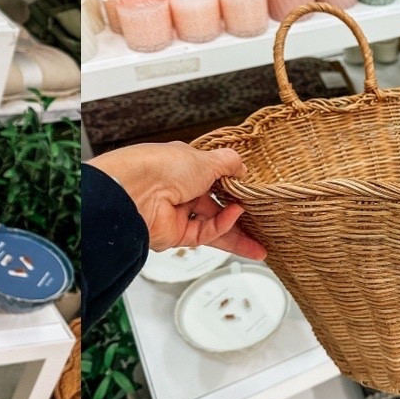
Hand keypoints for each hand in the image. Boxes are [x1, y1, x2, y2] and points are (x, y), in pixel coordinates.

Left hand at [88, 142, 266, 259]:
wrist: (138, 191)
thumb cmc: (164, 166)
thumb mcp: (207, 158)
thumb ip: (229, 163)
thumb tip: (242, 168)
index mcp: (185, 168)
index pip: (214, 179)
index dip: (233, 186)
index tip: (252, 192)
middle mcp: (180, 191)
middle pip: (216, 207)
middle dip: (240, 218)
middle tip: (262, 225)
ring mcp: (177, 215)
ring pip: (213, 226)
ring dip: (236, 232)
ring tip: (260, 240)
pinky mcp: (175, 236)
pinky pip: (204, 233)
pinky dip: (221, 226)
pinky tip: (235, 217)